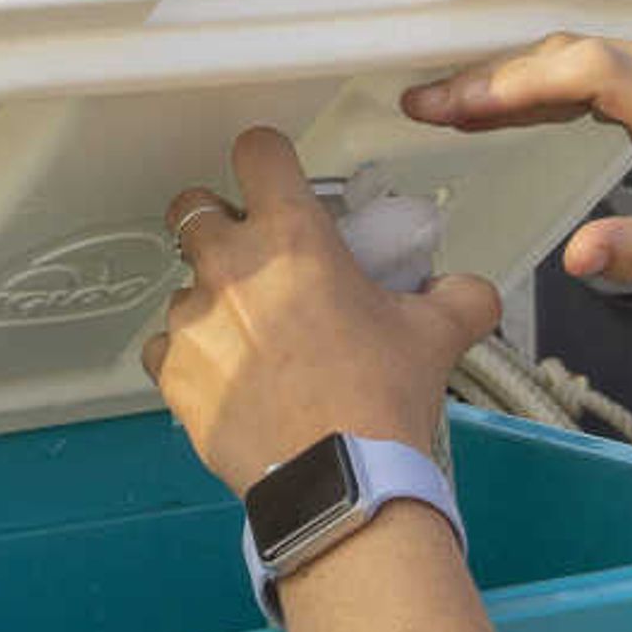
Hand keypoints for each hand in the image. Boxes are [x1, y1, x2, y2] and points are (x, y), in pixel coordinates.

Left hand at [142, 129, 499, 496]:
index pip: (257, 150)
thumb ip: (458, 295)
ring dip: (208, 301)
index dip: (266, 158)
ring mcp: (192, 318)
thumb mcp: (437, 334)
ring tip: (251, 339)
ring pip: (181, 285)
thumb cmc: (379, 403)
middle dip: (215, 220)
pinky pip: (163, 347)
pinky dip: (188, 357)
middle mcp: (231, 266)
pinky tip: (228, 379)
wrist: (341, 482)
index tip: (275, 176)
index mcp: (293, 237)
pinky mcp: (172, 370)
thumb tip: (468, 292)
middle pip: (192, 205)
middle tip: (248, 253)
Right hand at [401, 33, 631, 306]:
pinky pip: (586, 63)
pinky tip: (490, 104)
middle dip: (494, 80)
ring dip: (506, 77)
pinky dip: (534, 82)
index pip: (594, 72)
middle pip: (572, 54)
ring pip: (572, 52)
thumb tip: (577, 257)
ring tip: (442, 106)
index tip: (460, 105)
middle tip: (426, 106)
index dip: (520, 82)